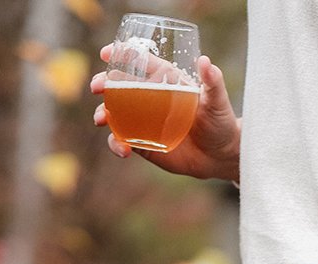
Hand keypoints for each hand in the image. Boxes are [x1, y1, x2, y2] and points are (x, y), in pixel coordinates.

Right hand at [90, 53, 240, 181]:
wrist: (219, 156)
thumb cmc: (220, 123)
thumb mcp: (218, 101)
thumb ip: (213, 83)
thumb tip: (206, 62)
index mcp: (164, 80)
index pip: (139, 62)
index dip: (120, 55)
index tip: (107, 54)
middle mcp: (150, 98)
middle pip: (119, 86)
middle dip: (104, 84)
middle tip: (97, 87)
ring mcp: (144, 121)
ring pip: (115, 114)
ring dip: (103, 114)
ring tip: (102, 119)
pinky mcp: (143, 144)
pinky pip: (123, 141)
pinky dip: (117, 144)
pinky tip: (122, 149)